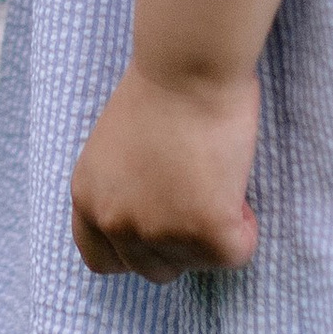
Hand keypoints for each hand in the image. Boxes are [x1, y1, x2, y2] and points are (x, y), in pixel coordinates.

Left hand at [70, 67, 261, 282]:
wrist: (187, 63)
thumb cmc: (160, 87)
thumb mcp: (114, 147)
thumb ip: (122, 190)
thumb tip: (153, 220)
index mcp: (88, 198)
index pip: (101, 259)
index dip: (133, 250)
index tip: (158, 228)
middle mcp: (116, 223)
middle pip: (155, 270)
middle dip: (180, 243)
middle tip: (197, 194)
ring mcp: (160, 233)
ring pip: (199, 262)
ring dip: (212, 230)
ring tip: (212, 173)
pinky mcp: (206, 232)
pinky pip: (236, 251)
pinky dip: (244, 226)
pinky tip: (233, 181)